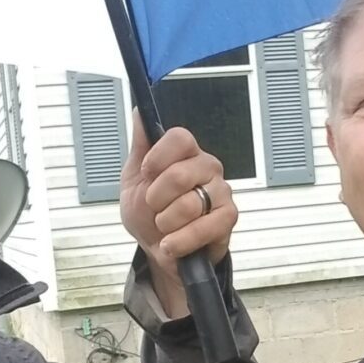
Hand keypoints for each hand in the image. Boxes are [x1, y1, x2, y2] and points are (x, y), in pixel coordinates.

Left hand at [120, 111, 236, 313]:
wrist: (159, 250)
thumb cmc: (149, 214)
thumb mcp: (134, 179)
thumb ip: (140, 146)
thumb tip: (139, 112)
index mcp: (186, 154)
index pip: (180, 137)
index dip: (158, 156)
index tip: (147, 172)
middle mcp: (208, 168)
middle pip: (180, 173)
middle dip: (156, 199)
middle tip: (154, 207)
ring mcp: (221, 192)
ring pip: (189, 204)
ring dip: (166, 223)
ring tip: (165, 228)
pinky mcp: (229, 218)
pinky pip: (204, 227)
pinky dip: (180, 241)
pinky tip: (171, 245)